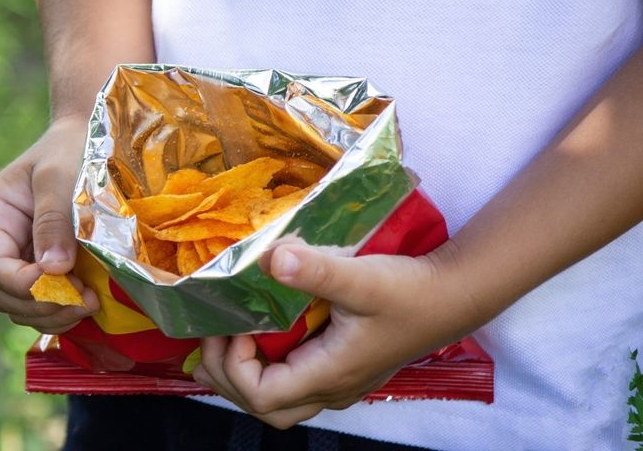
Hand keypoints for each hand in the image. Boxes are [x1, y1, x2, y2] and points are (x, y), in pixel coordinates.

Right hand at [0, 115, 100, 333]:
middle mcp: (0, 240)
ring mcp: (20, 255)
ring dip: (51, 314)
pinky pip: (41, 301)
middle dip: (39, 305)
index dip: (24, 284)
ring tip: (89, 304)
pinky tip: (88, 303)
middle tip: (83, 302)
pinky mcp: (43, 265)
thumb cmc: (71, 147)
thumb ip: (54, 219)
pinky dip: (60, 311)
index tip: (64, 284)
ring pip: (19, 305)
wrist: (89, 136)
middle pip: (2, 293)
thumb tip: (53, 270)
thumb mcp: (61, 175)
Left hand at [193, 240, 482, 428]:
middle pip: (265, 407)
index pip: (262, 395)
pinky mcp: (342, 367)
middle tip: (214, 336)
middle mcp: (331, 388)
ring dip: (243, 375)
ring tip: (220, 340)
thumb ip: (317, 271)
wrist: (452, 296)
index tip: (235, 324)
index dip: (235, 364)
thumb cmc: (409, 292)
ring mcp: (338, 382)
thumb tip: (271, 259)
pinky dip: (263, 365)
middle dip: (228, 377)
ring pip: (278, 400)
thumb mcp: (361, 278)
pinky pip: (292, 382)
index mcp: (329, 374)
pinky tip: (254, 336)